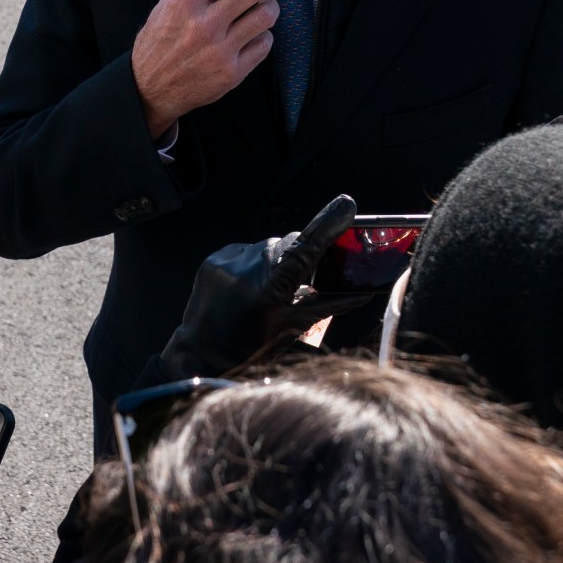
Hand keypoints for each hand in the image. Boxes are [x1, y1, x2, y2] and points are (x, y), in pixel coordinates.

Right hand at [130, 0, 286, 137]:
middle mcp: (205, 25)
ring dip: (271, 5)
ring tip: (265, 5)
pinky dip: (264, 35)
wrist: (150, 88)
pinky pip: (264, 45)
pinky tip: (254, 33)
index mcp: (187, 3)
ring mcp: (220, 50)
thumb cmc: (159, 44)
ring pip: (264, 16)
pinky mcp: (232, 72)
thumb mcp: (169, 4)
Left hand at [160, 194, 360, 376]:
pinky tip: (247, 285)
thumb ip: (328, 305)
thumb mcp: (292, 328)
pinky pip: (244, 250)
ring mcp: (227, 263)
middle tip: (299, 280)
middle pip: (288, 244)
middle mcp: (247, 270)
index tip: (345, 206)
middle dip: (299, 256)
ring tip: (266, 289)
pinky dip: (252, 264)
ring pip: (267, 247)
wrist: (202, 356)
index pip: (306, 248)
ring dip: (274, 261)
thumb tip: (361, 293)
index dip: (328, 225)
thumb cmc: (250, 350)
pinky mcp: (213, 260)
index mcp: (270, 290)